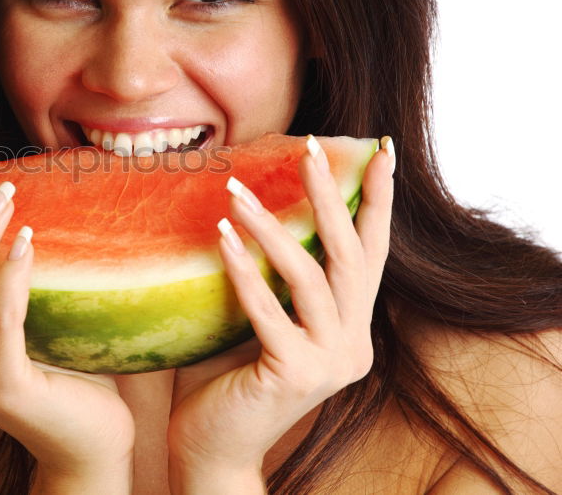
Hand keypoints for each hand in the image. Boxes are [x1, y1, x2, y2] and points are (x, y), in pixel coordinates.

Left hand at [166, 136, 395, 489]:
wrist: (213, 447)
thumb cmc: (229, 377)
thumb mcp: (267, 320)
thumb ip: (279, 281)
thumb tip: (258, 204)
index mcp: (351, 329)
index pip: (371, 255)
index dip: (378, 202)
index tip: (381, 150)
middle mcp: (352, 345)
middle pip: (350, 256)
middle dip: (331, 196)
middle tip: (307, 147)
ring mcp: (328, 364)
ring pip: (311, 278)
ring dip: (272, 227)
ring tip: (235, 189)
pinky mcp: (293, 376)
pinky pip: (268, 311)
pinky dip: (245, 270)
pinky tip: (222, 236)